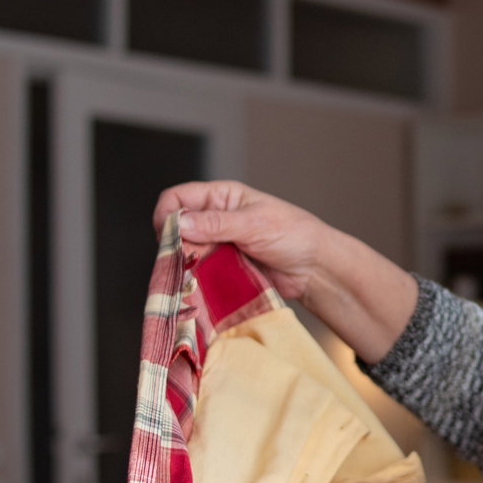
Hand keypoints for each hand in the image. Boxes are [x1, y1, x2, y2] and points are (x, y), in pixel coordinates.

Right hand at [150, 180, 326, 299]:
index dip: (167, 214)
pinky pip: (198, 272)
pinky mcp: (222, 268)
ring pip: (185, 253)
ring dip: (185, 264)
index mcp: (222, 197)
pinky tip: (201, 285)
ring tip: (195, 275)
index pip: (179, 198)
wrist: (315, 269)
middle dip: (175, 244)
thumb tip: (179, 224)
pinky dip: (195, 279)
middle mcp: (216, 219)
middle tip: (185, 260)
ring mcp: (218, 245)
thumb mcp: (254, 224)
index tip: (168, 236)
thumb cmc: (294, 235)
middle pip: (176, 228)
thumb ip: (216, 224)